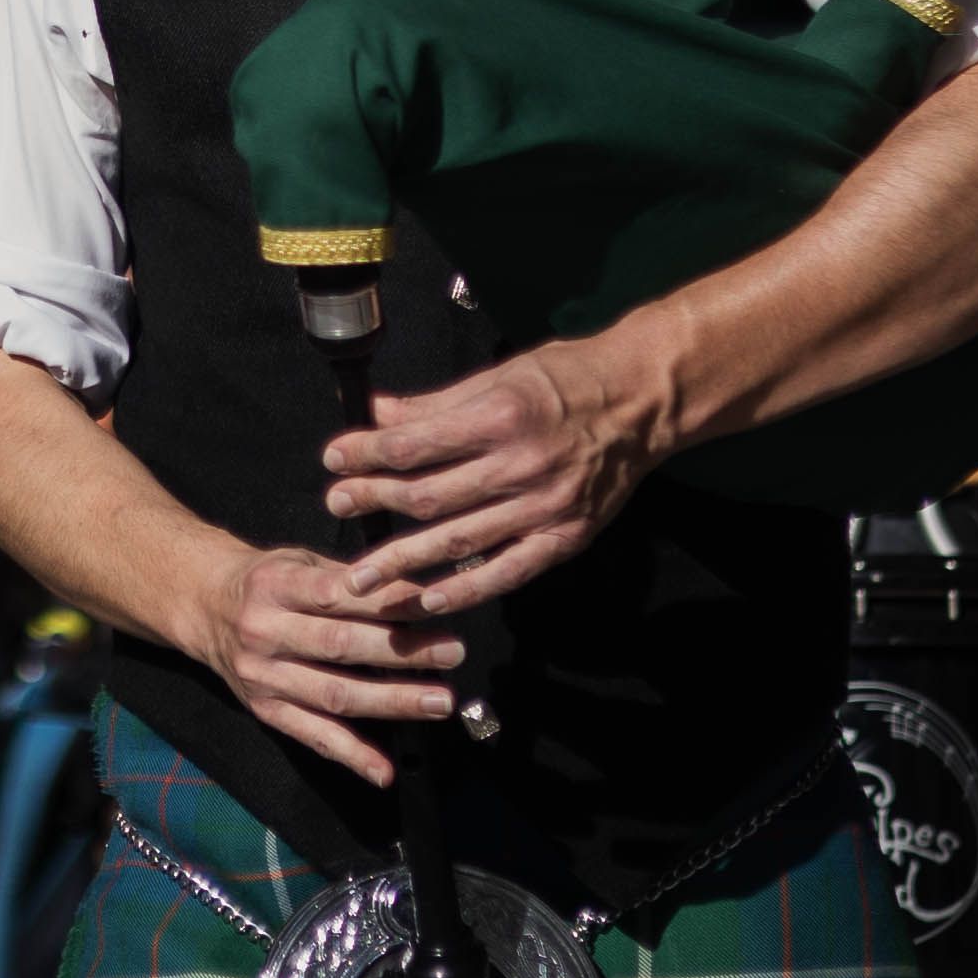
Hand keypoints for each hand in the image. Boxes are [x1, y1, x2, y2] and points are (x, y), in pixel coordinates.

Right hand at [178, 537, 472, 787]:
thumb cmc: (267, 580)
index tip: (435, 605)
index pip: (339, 595)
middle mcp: (265, 632)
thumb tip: (417, 590)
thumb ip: (348, 578)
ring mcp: (264, 677)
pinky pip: (312, 736)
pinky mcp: (265, 710)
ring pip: (333, 695)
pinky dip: (351, 756)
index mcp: (276, 586)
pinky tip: (385, 771)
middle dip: (401, 650)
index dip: (388, 601)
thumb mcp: (298, 561)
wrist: (202, 606)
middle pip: (340, 646)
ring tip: (439, 702)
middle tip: (453, 652)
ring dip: (391, 701)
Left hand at [313, 331, 681, 617]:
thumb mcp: (499, 376)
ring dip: (402, 563)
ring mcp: (543, 508)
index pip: (415, 445)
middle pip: (428, 497)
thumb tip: (375, 412)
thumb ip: (435, 403)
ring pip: (457, 542)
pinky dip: (463, 591)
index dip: (368, 454)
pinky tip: (425, 601)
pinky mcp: (564, 538)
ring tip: (360, 578)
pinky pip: (505, 573)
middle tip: (335, 508)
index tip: (334, 459)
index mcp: (499, 417)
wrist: (643, 401)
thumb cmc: (567, 379)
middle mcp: (519, 466)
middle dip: (373, 503)